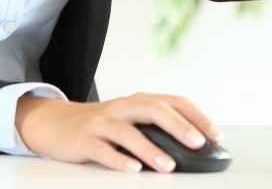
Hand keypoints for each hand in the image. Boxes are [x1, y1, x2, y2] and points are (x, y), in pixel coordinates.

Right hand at [15, 91, 222, 172]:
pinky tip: (133, 170)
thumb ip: (157, 128)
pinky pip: (103, 150)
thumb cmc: (103, 125)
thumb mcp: (131, 120)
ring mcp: (102, 123)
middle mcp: (122, 108)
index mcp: (139, 101)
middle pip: (153, 110)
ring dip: (150, 149)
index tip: (216, 135)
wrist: (55, 123)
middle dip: (178, 126)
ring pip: (128, 132)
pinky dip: (119, 160)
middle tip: (198, 143)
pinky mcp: (84, 140)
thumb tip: (195, 147)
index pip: (174, 102)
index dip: (196, 116)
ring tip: (168, 166)